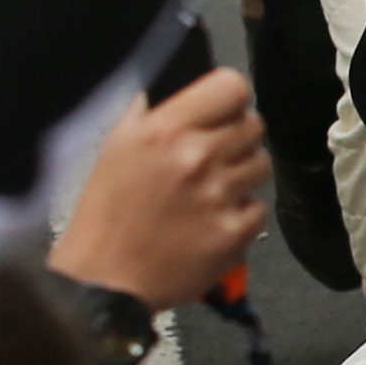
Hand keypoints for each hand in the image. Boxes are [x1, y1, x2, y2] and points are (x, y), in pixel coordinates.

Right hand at [51, 67, 273, 310]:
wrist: (104, 281)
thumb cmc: (106, 214)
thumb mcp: (116, 147)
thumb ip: (151, 111)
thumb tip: (178, 82)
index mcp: (164, 129)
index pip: (232, 87)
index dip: (230, 99)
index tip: (223, 112)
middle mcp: (195, 156)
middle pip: (254, 124)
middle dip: (236, 139)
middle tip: (213, 159)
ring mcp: (218, 196)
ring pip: (261, 164)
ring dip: (241, 176)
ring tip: (209, 193)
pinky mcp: (233, 234)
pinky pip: (259, 208)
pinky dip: (240, 216)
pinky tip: (211, 223)